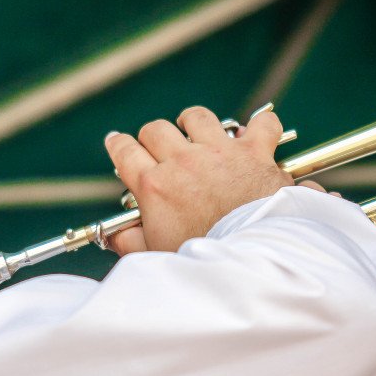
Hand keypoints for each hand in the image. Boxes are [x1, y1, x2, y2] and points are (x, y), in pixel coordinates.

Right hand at [105, 105, 293, 253]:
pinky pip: (261, 124)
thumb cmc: (201, 258)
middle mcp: (183, 162)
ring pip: (197, 117)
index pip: (124, 152)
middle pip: (156, 130)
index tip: (116, 141)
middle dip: (152, 136)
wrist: (248, 256)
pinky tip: (254, 133)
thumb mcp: (155, 253)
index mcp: (155, 186)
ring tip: (194, 130)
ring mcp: (219, 152)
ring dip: (193, 122)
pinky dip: (260, 126)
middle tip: (157, 147)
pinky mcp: (254, 151)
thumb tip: (114, 236)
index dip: (117, 144)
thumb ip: (130, 241)